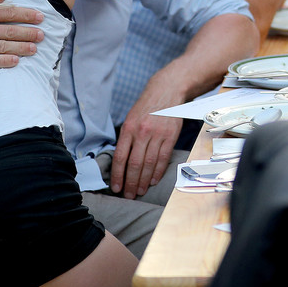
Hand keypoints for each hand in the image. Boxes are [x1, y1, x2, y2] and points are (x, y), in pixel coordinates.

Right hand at [0, 0, 42, 66]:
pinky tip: (16, 61)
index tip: (40, 16)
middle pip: (9, 30)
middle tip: (43, 35)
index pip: (8, 12)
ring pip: (2, 46)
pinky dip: (3, 61)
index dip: (26, 14)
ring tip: (35, 49)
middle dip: (28, 32)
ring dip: (21, 48)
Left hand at [110, 76, 184, 197]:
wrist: (167, 91)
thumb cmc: (147, 107)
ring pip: (149, 164)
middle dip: (131, 183)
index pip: (121, 157)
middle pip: (135, 164)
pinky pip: (163, 158)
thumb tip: (121, 162)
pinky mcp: (171, 136)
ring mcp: (158, 135)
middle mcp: (142, 132)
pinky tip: (154, 180)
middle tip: (129, 195)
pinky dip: (158, 172)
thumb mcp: (131, 119)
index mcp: (129, 129)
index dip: (118, 175)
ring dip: (144, 181)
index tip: (116, 188)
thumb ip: (127, 139)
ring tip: (140, 191)